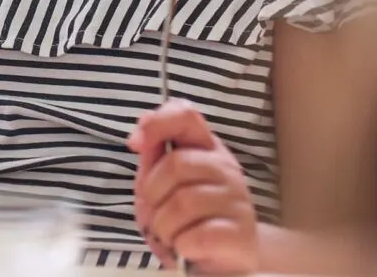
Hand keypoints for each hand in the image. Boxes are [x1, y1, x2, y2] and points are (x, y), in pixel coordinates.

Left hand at [129, 100, 259, 273]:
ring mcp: (237, 199)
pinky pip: (196, 236)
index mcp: (204, 149)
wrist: (224, 261)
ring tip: (173, 233)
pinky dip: (181, 246)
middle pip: (176, 165)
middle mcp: (225, 167)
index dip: (156, 123)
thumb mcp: (160, 185)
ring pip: (182, 203)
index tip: (135, 144)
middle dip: (153, 194)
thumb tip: (139, 136)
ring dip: (164, 226)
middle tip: (158, 212)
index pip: (185, 116)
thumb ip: (152, 158)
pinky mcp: (241, 233)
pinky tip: (188, 248)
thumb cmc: (187, 218)